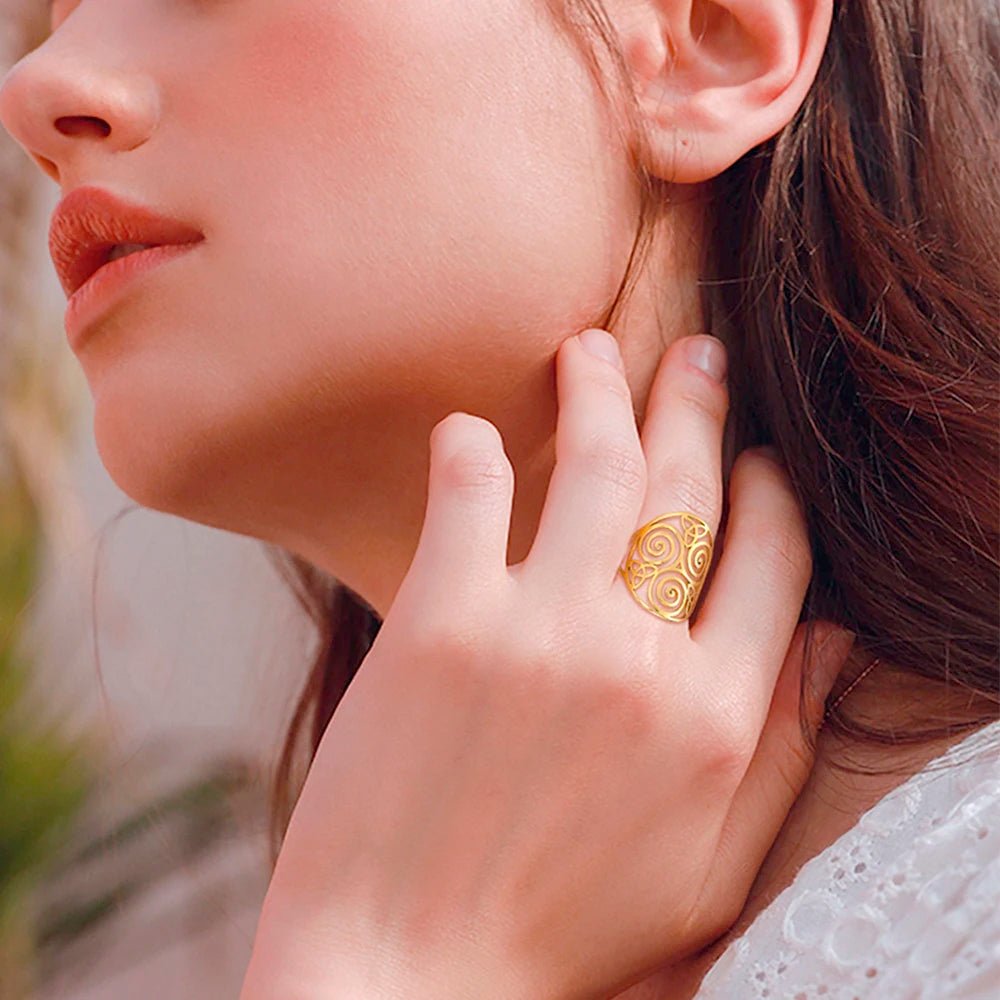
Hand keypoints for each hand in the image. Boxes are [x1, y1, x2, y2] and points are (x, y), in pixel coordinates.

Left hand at [241, 331, 851, 999]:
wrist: (405, 974)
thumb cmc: (558, 932)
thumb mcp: (711, 868)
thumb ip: (784, 749)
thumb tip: (832, 638)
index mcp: (716, 719)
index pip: (775, 554)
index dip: (768, 487)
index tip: (752, 456)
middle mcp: (640, 660)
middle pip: (688, 486)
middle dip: (697, 401)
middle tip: (691, 351)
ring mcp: (538, 631)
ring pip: (593, 462)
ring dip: (596, 386)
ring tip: (587, 347)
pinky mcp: (438, 624)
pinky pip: (468, 491)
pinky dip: (467, 443)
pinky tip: (466, 427)